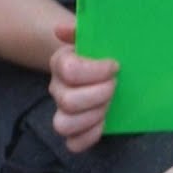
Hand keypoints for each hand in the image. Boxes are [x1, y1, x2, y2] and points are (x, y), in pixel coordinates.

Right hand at [48, 22, 117, 152]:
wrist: (103, 67)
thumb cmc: (101, 52)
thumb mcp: (95, 37)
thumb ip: (81, 29)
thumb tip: (60, 30)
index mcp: (62, 63)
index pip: (69, 71)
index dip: (96, 71)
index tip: (115, 66)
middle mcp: (57, 88)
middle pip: (68, 101)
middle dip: (99, 95)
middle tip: (115, 86)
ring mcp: (63, 111)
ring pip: (64, 125)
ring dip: (93, 116)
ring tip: (109, 105)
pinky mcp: (75, 129)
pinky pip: (73, 143)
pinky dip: (89, 136)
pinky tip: (104, 124)